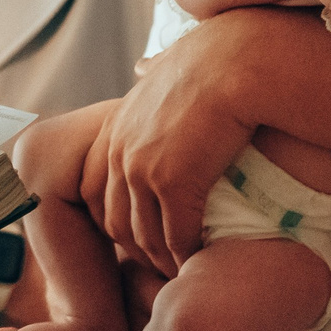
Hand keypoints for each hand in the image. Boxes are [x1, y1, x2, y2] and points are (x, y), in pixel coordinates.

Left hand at [81, 14, 260, 275]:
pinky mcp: (172, 182)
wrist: (236, 62)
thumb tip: (143, 67)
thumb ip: (151, 73)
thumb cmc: (214, 59)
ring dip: (161, 260)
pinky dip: (185, 256)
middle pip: (114, 220)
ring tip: (181, 272)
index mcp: (115, 128)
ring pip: (144, 235)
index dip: (113, 220)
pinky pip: (176, 235)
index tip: (138, 236)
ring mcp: (142, 168)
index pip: (94, 190)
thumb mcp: (166, 63)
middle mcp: (120, 150)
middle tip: (160, 265)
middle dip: (136, 250)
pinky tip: (200, 263)